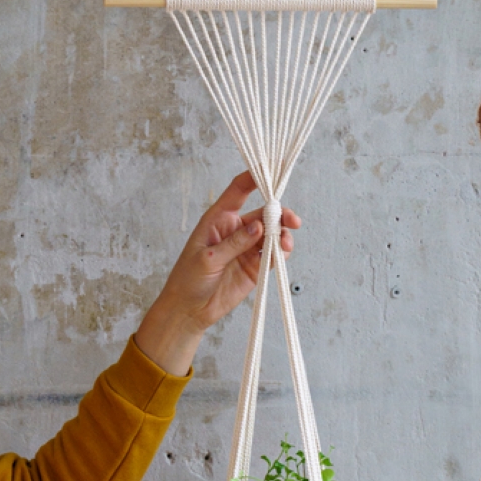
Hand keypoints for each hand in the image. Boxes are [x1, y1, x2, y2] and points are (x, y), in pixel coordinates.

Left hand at [134, 172, 300, 376]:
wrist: (189, 311)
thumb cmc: (188, 280)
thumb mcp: (207, 259)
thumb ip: (234, 243)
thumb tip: (258, 226)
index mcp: (219, 219)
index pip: (239, 190)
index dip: (255, 177)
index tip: (273, 169)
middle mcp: (236, 229)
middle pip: (264, 213)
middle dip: (280, 214)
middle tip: (292, 221)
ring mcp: (247, 248)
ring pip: (272, 233)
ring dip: (282, 234)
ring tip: (285, 243)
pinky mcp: (256, 266)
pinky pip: (273, 254)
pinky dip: (281, 252)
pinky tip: (281, 253)